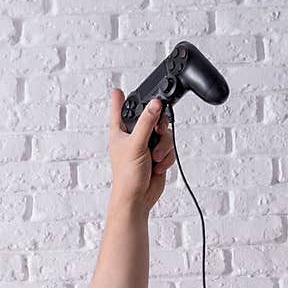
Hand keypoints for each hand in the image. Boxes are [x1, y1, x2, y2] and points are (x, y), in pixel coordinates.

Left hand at [107, 88, 175, 213]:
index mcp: (120, 132)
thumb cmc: (127, 176)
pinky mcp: (157, 156)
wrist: (138, 199)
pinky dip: (166, 157)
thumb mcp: (136, 144)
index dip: (119, 99)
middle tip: (158, 131)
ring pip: (164, 133)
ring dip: (163, 146)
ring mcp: (146, 146)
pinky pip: (169, 148)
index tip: (118, 89)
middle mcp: (133, 137)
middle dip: (159, 126)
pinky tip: (158, 166)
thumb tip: (155, 104)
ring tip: (154, 158)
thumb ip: (147, 122)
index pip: (120, 110)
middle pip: (152, 117)